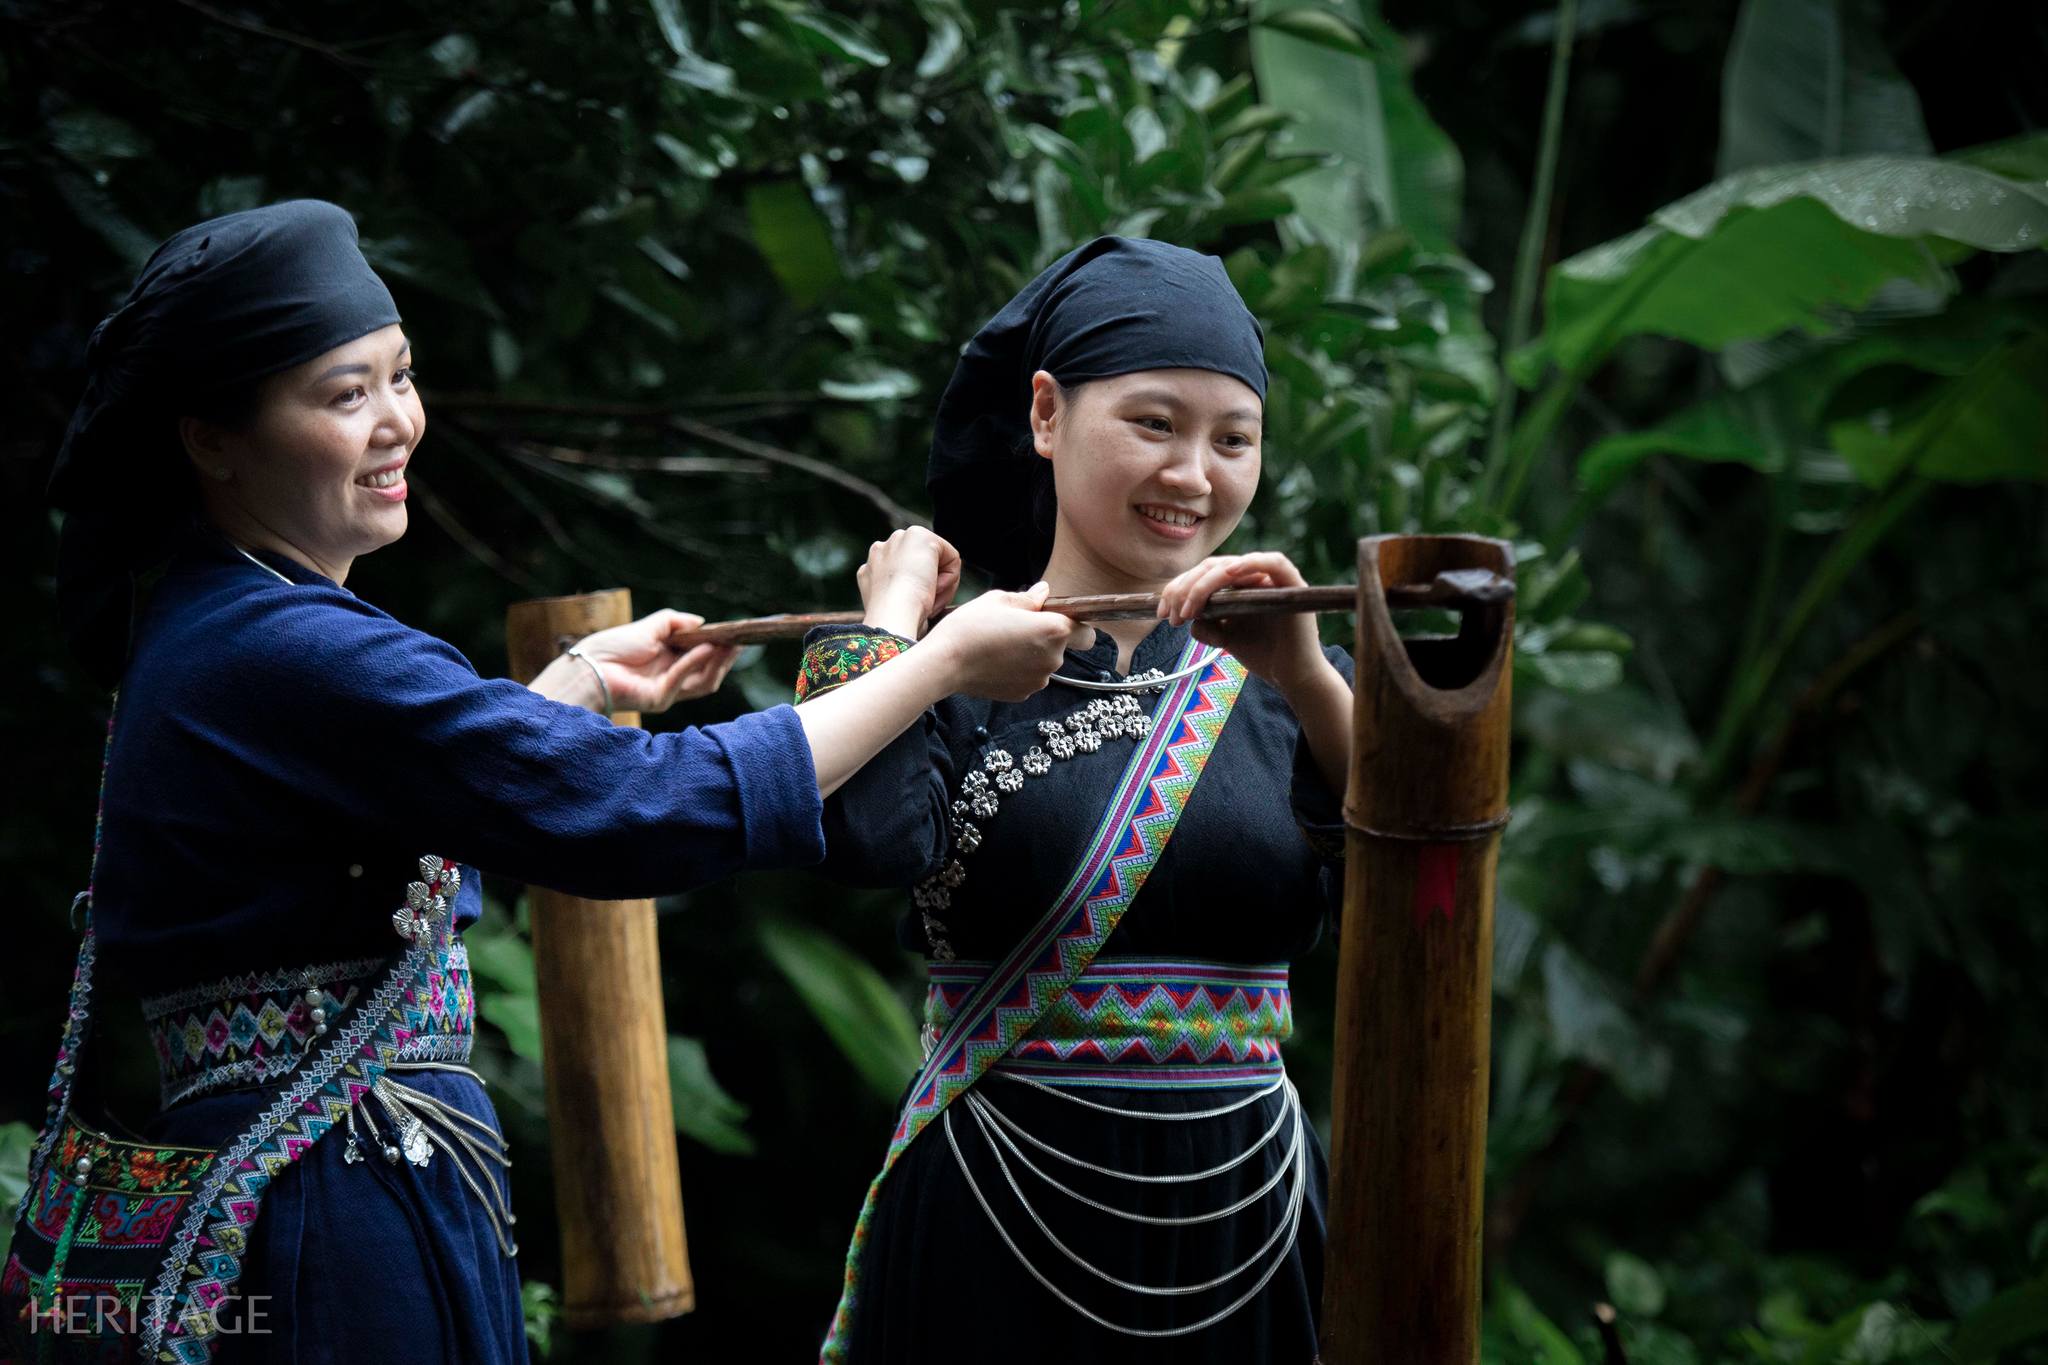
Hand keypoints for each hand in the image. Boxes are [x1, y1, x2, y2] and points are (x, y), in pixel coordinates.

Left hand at [571, 609, 739, 714]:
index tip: (734, 635)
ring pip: (703, 682)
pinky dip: (696, 663)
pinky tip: (707, 649)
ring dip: (718, 663)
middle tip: (740, 642)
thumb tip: (702, 622)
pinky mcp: (660, 700)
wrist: (590, 665)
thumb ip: (676, 622)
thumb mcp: (650, 626)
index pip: (701, 658)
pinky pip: (683, 680)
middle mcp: (671, 678)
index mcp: (669, 661)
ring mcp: (667, 692)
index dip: (719, 648)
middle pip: (708, 673)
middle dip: (725, 658)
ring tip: (730, 645)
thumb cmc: (615, 645)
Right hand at [858, 526, 961, 638]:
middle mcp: (881, 549)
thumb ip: (900, 594)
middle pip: (923, 567)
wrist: (891, 617)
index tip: (916, 611)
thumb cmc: (895, 625)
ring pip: (938, 563)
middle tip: (925, 607)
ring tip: (928, 600)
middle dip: (930, 586)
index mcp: (872, 568)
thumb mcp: (893, 609)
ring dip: (941, 584)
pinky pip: (952, 558)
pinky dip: (950, 578)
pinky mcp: (919, 536)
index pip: (909, 576)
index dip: (919, 595)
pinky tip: (934, 590)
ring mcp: (898, 540)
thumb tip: (922, 599)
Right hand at [923, 582, 1073, 701]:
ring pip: (1046, 662)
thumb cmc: (971, 627)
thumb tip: (1044, 592)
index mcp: (1053, 631)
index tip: (1055, 618)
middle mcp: (1053, 659)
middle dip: (1049, 637)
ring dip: (1033, 654)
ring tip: (1003, 644)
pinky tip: (996, 661)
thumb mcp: (999, 600)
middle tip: (1019, 627)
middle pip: (1064, 647)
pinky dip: (1020, 670)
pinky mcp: (1023, 694)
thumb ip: (1029, 598)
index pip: (1085, 631)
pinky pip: (1030, 677)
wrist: (944, 664)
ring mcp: (1039, 680)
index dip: (1073, 623)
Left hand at [1158, 552, 1328, 697]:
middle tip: (1170, 615)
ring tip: (1188, 609)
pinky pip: (1274, 562)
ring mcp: (1274, 579)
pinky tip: (1227, 574)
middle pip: (1212, 567)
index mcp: (1238, 585)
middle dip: (1184, 588)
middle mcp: (1255, 576)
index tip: (1161, 611)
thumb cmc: (1261, 655)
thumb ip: (1205, 625)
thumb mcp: (1224, 638)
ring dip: (1204, 584)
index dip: (1178, 588)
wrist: (1291, 677)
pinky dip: (1250, 563)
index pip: (1203, 574)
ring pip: (1232, 565)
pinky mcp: (1292, 584)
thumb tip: (1189, 618)